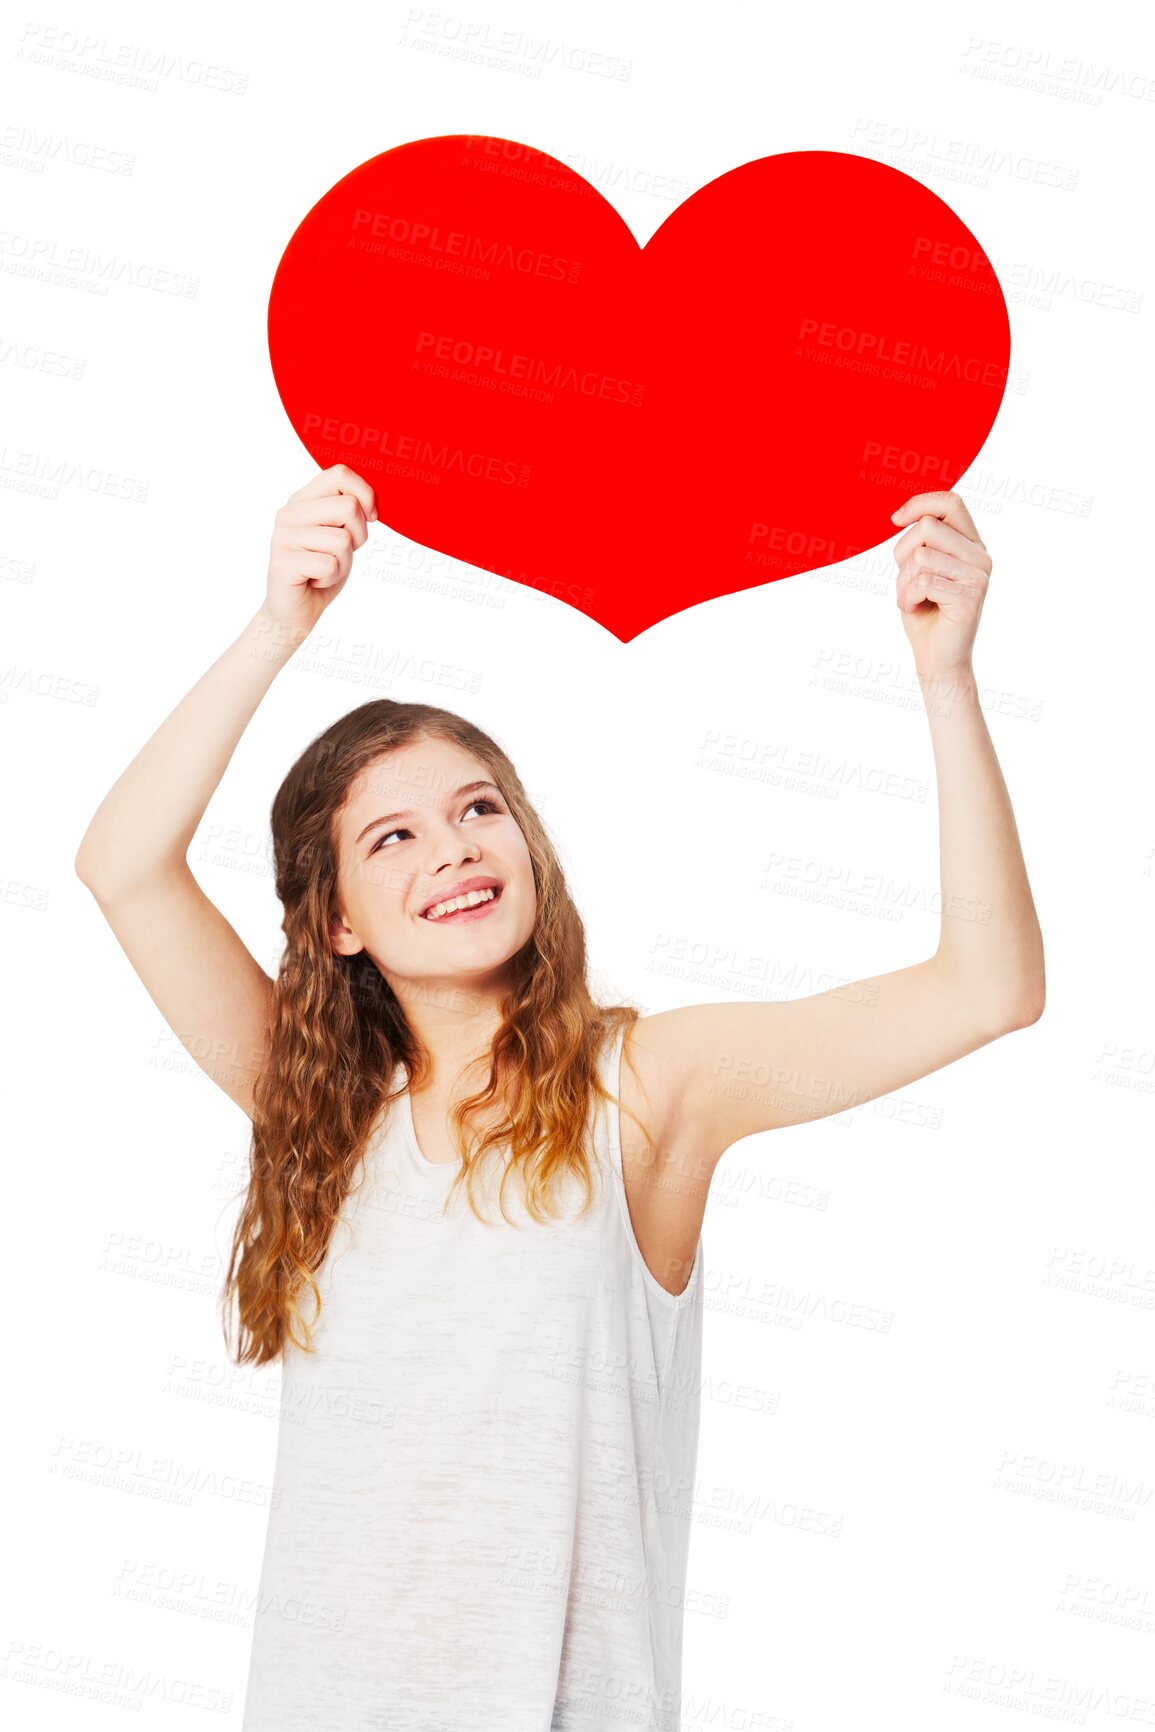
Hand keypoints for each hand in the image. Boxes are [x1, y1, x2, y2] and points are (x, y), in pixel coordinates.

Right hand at [264, 464, 377, 639]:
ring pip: (342, 540)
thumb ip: (349, 510)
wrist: (296, 610)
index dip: (366, 495)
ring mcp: (283, 537)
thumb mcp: (341, 533)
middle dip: (359, 536)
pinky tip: (315, 580)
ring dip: (344, 562)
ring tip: (324, 569)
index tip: (370, 518)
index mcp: (303, 499)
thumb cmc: (322, 570)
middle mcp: (289, 513)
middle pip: (349, 507)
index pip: (340, 474)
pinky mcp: (282, 563)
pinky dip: (332, 578)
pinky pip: (330, 565)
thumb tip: (371, 502)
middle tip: (341, 553)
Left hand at [890, 490, 990, 678]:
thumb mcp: (918, 570)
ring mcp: (979, 576)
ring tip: (910, 599)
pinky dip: (907, 597)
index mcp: (970, 545)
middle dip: (902, 553)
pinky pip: (922, 581)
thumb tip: (905, 515)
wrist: (938, 660)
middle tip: (905, 581)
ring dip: (903, 582)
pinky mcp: (971, 596)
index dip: (919, 503)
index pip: (951, 503)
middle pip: (928, 527)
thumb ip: (920, 542)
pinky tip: (916, 609)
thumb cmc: (925, 614)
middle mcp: (980, 556)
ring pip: (921, 556)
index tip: (895, 520)